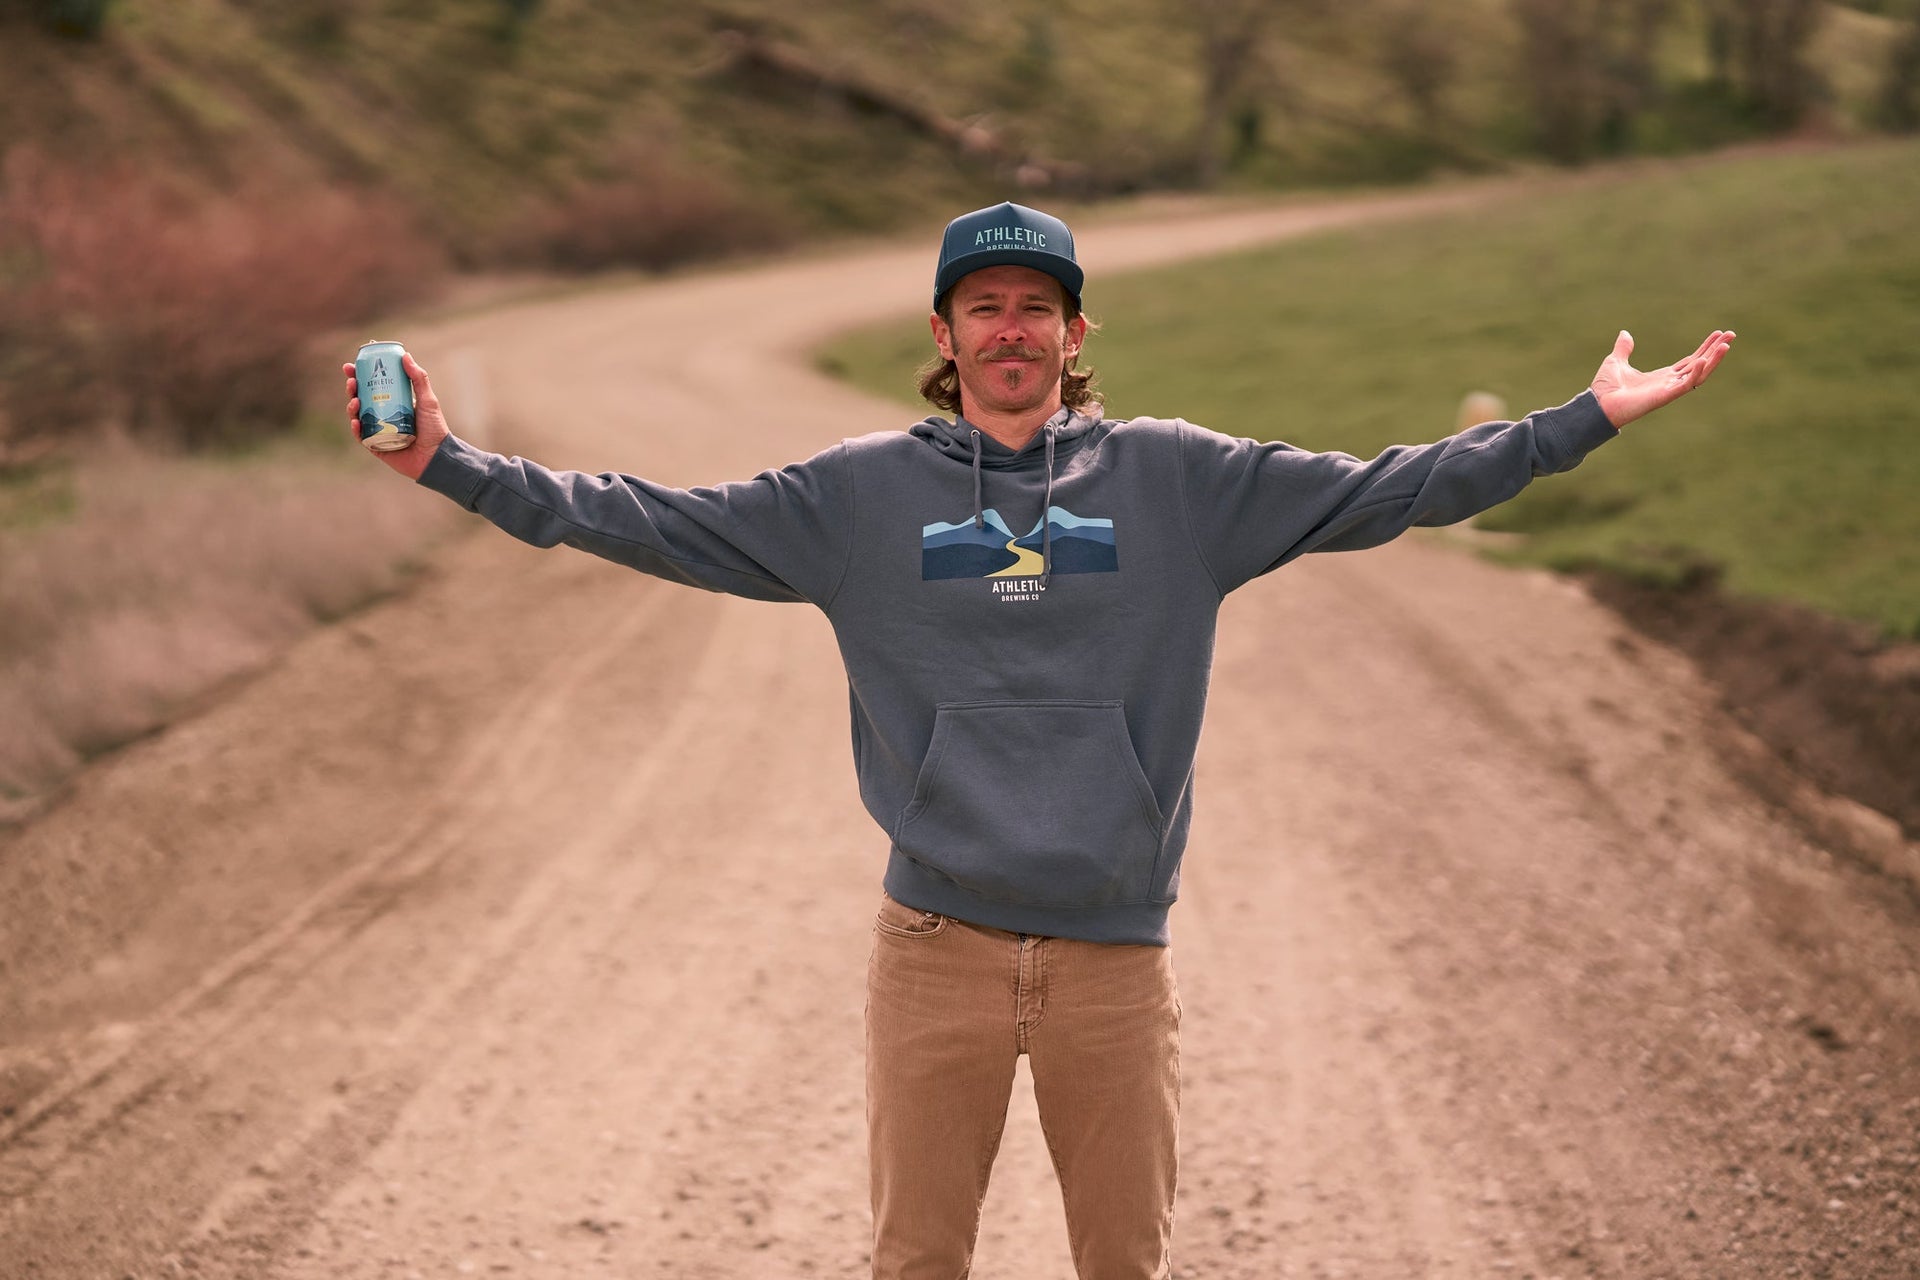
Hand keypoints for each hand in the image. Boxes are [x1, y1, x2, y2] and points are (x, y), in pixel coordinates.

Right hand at [343, 350, 452, 480]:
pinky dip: (356, 428)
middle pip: (361, 398)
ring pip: (358, 415)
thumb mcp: (428, 400)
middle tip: (351, 381)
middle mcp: (382, 415)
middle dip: (352, 388)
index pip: (372, 385)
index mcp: (392, 402)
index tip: (351, 365)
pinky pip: (361, 436)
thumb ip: (419, 378)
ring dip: (351, 405)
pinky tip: (356, 420)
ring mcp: (378, 430)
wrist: (436, 456)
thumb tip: (405, 356)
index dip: (359, 375)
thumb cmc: (434, 428)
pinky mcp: (376, 446)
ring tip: (355, 400)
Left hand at [1590, 329, 1734, 428]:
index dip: (1705, 348)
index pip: (1690, 360)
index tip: (1718, 334)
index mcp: (1662, 376)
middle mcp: (1669, 383)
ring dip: (1713, 360)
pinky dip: (1695, 373)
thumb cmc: (1606, 388)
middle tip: (1731, 335)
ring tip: (1726, 345)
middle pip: (1699, 365)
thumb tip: (1625, 334)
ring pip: (1698, 374)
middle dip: (1715, 351)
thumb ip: (1624, 348)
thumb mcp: (1616, 361)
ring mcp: (1668, 390)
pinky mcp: (1664, 396)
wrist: (1596, 404)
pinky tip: (1702, 360)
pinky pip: (1685, 385)